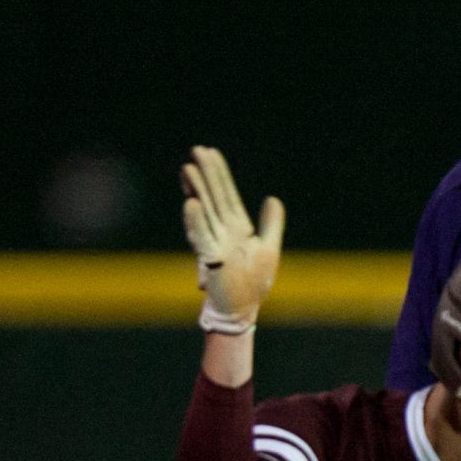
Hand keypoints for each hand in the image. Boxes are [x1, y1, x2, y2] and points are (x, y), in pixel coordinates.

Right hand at [180, 146, 284, 321]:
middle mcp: (222, 231)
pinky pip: (202, 237)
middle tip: (197, 150)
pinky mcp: (212, 259)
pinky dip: (196, 220)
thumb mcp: (268, 249)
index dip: (219, 173)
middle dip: (206, 174)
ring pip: (204, 211)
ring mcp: (215, 243)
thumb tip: (272, 198)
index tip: (210, 152)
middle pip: (213, 196)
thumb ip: (271, 224)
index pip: (226, 194)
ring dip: (197, 190)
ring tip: (188, 169)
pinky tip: (191, 203)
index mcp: (236, 227)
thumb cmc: (253, 283)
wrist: (243, 310)